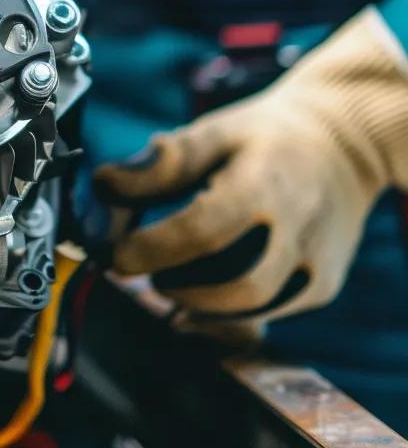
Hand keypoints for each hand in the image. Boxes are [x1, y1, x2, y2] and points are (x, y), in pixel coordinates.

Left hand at [94, 8, 407, 338]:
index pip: (202, 231)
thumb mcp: (215, 132)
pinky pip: (270, 314)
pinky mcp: (322, 286)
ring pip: (254, 310)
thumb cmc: (265, 138)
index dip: (150, 250)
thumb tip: (104, 186)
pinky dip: (228, 315)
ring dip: (199, 307)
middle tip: (148, 273)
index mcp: (265, 182)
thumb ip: (161, 163)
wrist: (344, 144)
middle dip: (178, 287)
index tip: (115, 255)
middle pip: (235, 285)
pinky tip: (200, 299)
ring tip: (170, 282)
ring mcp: (316, 262)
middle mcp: (299, 228)